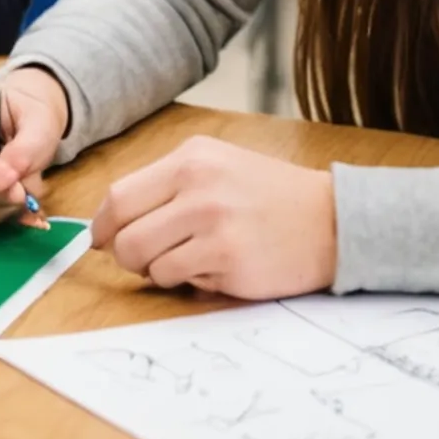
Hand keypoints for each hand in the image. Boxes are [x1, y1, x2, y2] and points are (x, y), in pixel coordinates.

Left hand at [89, 134, 337, 298]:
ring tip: (190, 260)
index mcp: (191, 157)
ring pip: (145, 260)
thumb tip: (111, 222)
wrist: (335, 221)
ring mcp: (211, 222)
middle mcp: (197, 185)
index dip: (103, 225)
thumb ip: (167, 187)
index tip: (103, 239)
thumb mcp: (218, 167)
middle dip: (125, 254)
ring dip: (157, 270)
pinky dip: (186, 281)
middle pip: (124, 232)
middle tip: (144, 260)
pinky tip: (214, 269)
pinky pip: (175, 279)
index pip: (119, 196)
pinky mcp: (226, 257)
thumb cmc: (271, 198)